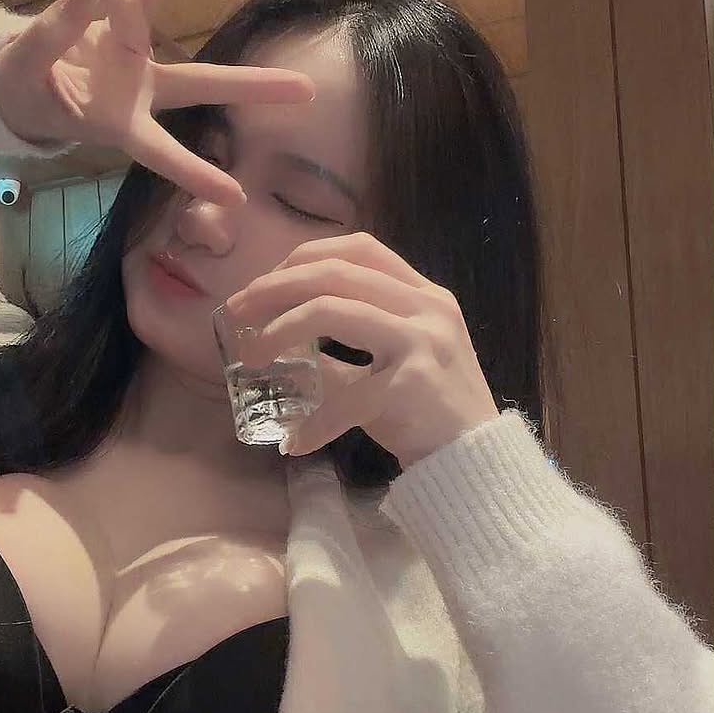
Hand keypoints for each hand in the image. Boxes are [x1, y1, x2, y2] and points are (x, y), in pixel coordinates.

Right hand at [0, 0, 314, 206]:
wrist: (17, 87)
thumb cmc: (26, 97)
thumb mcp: (28, 78)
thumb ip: (55, 39)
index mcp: (119, 124)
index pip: (162, 152)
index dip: (195, 172)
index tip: (237, 197)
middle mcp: (139, 90)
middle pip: (200, 86)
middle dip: (252, 87)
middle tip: (310, 91)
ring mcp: (132, 55)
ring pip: (145, 11)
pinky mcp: (117, 25)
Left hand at [224, 232, 500, 467]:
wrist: (476, 464)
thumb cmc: (428, 414)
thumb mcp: (388, 364)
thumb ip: (341, 349)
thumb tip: (277, 342)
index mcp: (422, 295)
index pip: (358, 248)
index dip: (303, 257)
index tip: (264, 283)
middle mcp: (427, 308)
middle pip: (335, 271)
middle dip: (275, 286)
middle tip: (237, 310)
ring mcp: (423, 342)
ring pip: (331, 311)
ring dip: (279, 331)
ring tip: (250, 357)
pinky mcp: (413, 386)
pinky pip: (345, 397)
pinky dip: (314, 422)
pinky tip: (295, 443)